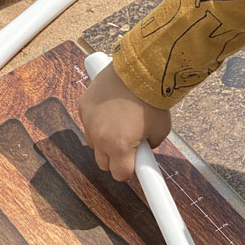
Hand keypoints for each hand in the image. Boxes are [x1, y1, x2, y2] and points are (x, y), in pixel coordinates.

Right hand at [79, 62, 170, 180]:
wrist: (139, 70)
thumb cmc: (152, 99)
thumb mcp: (161, 129)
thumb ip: (151, 144)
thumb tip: (145, 147)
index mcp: (119, 147)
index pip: (119, 174)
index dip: (129, 170)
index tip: (134, 164)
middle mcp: (100, 138)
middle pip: (103, 163)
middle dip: (116, 157)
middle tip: (129, 143)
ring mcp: (89, 122)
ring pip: (93, 144)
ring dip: (105, 140)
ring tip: (121, 124)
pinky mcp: (83, 106)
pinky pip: (88, 123)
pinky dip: (98, 121)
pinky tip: (111, 109)